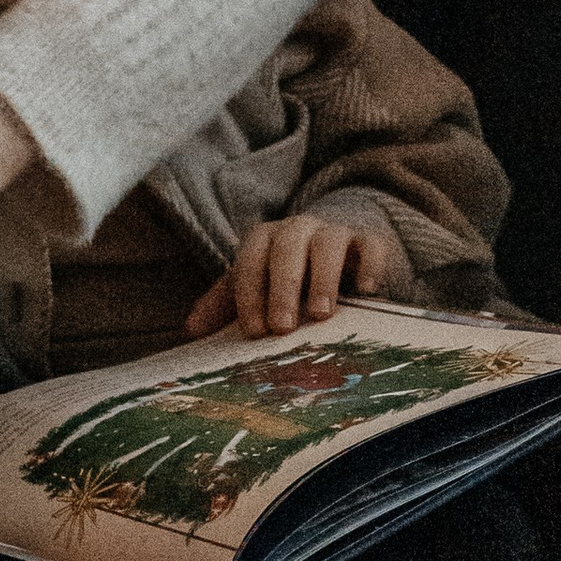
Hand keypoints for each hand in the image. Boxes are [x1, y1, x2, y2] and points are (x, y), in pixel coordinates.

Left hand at [182, 208, 408, 338]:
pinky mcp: (369, 240)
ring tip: (321, 314)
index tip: (254, 331)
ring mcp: (334, 232)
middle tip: (282, 327)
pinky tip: (366, 291)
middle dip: (281, 289)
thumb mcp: (256, 285)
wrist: (340, 249)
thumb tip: (190, 330)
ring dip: (322, 278)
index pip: (250, 262)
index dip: (250, 295)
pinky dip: (368, 265)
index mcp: (264, 240)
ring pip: (327, 243)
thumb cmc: (290, 274)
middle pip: (285, 250)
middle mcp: (297, 229)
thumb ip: (224, 304)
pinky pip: (370, 246)